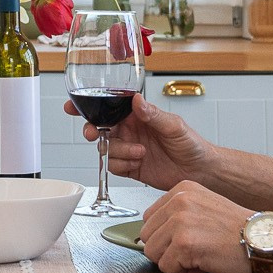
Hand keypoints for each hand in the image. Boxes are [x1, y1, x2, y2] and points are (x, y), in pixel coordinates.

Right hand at [66, 96, 209, 192]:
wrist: (199, 171)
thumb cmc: (191, 144)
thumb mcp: (174, 125)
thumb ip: (153, 114)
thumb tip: (136, 100)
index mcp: (137, 116)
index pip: (109, 106)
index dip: (89, 106)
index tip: (72, 107)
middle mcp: (130, 131)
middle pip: (99, 128)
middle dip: (92, 131)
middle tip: (94, 134)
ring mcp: (129, 149)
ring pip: (107, 149)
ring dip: (120, 152)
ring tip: (140, 153)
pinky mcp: (130, 167)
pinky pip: (114, 166)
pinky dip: (123, 165)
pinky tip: (138, 163)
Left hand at [137, 181, 255, 272]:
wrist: (266, 242)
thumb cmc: (241, 231)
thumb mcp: (205, 208)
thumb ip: (178, 215)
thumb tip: (151, 235)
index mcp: (183, 190)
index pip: (149, 219)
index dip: (167, 237)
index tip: (191, 238)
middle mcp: (179, 201)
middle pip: (147, 236)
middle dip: (168, 250)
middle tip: (196, 250)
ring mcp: (180, 221)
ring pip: (152, 253)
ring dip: (175, 262)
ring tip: (200, 256)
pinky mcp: (184, 243)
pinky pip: (167, 268)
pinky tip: (205, 263)